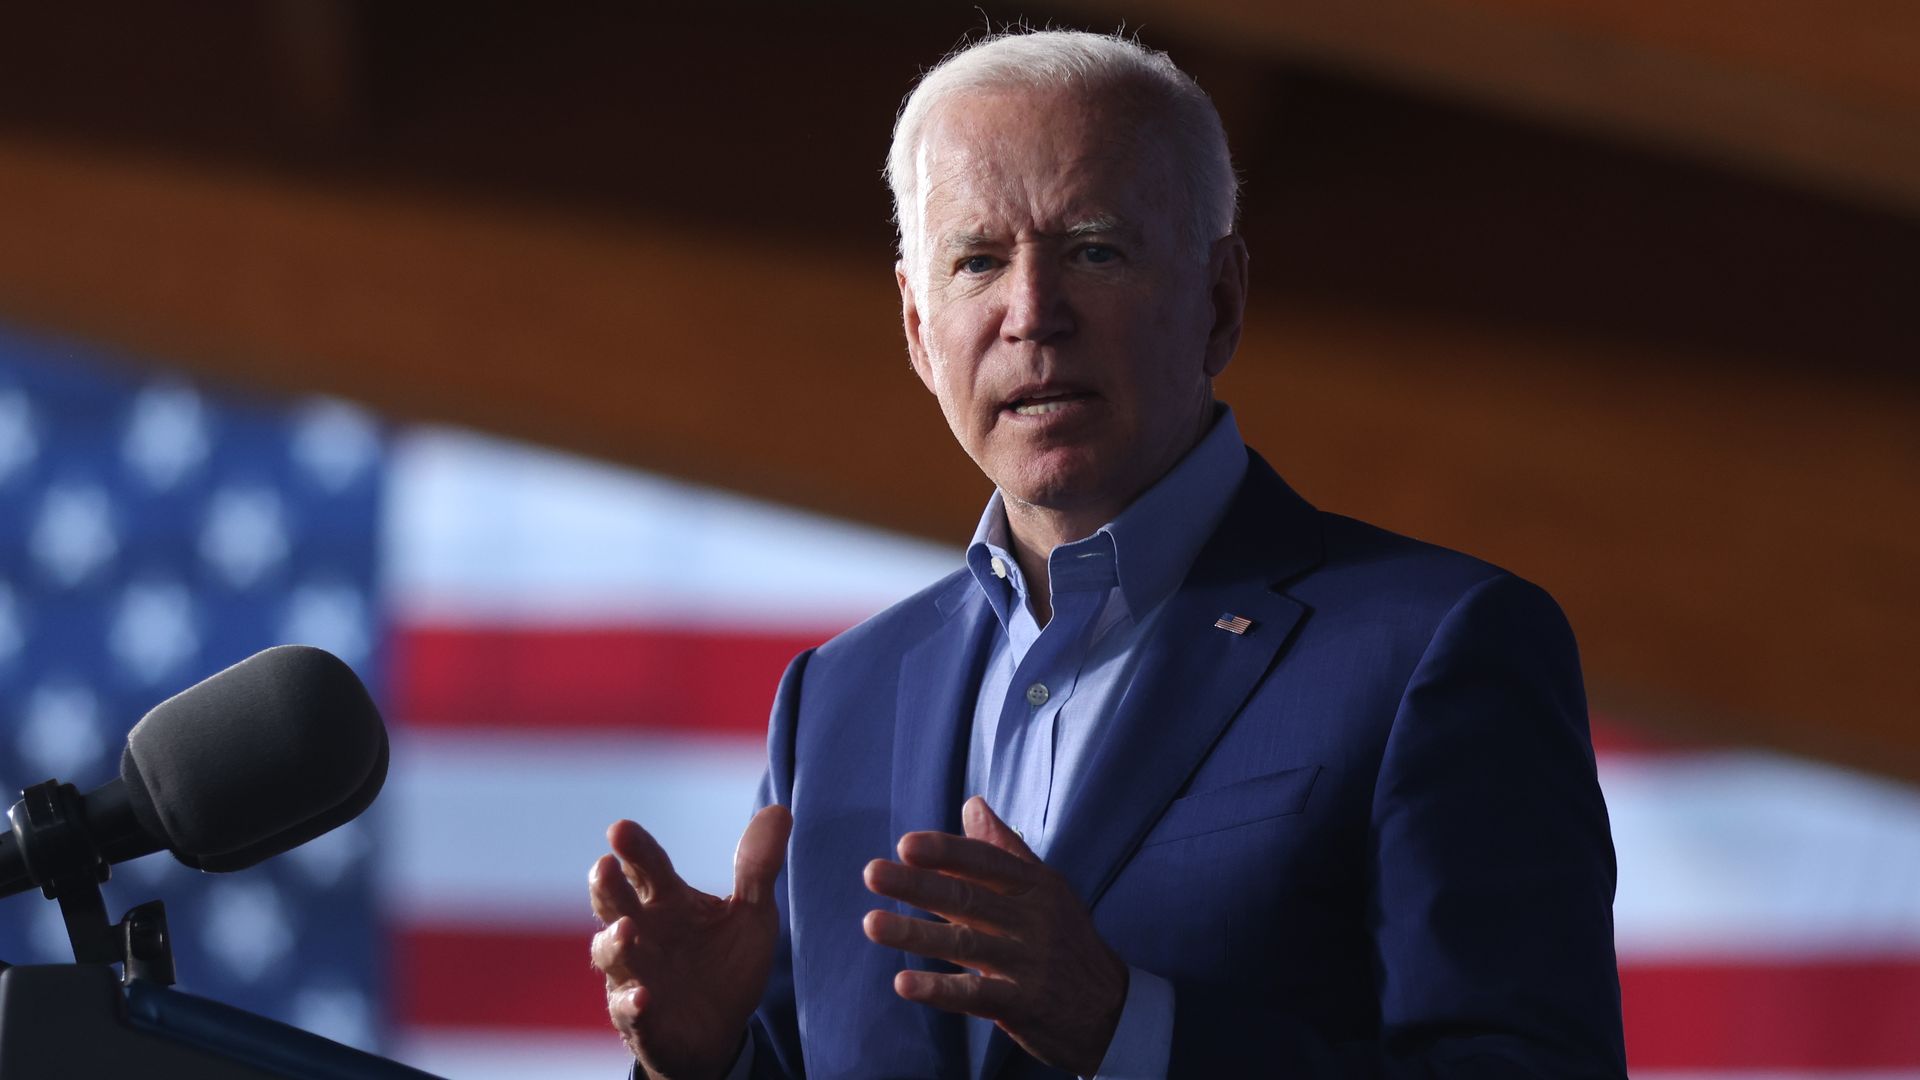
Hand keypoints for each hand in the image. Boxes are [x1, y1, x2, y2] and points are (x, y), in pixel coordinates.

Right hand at [590, 805, 790, 1079]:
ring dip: (615, 943)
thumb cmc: (727, 962)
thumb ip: (758, 867)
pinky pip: (629, 1011)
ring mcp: (635, 974)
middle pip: (615, 903)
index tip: (620, 828)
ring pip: (612, 954)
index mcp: (667, 901)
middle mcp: (643, 932)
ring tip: (627, 930)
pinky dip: (633, 1003)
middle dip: (606, 885)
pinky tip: (644, 997)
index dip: (634, 848)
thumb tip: (780, 811)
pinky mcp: (639, 1017)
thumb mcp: (752, 914)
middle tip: (604, 865)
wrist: (722, 1029)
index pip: (647, 867)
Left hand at [862, 796, 1127, 1074]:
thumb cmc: (1067, 941)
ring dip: (915, 935)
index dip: (946, 852)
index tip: (906, 845)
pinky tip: (904, 984)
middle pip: (968, 898)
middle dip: (918, 885)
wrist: (1111, 1009)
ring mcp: (1028, 963)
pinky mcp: (1023, 1004)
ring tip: (872, 924)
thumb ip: (1005, 850)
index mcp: (1036, 886)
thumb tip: (972, 804)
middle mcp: (1033, 920)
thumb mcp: (1046, 890)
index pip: (986, 862)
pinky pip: (976, 994)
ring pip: (965, 943)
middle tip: (873, 873)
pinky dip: (939, 989)